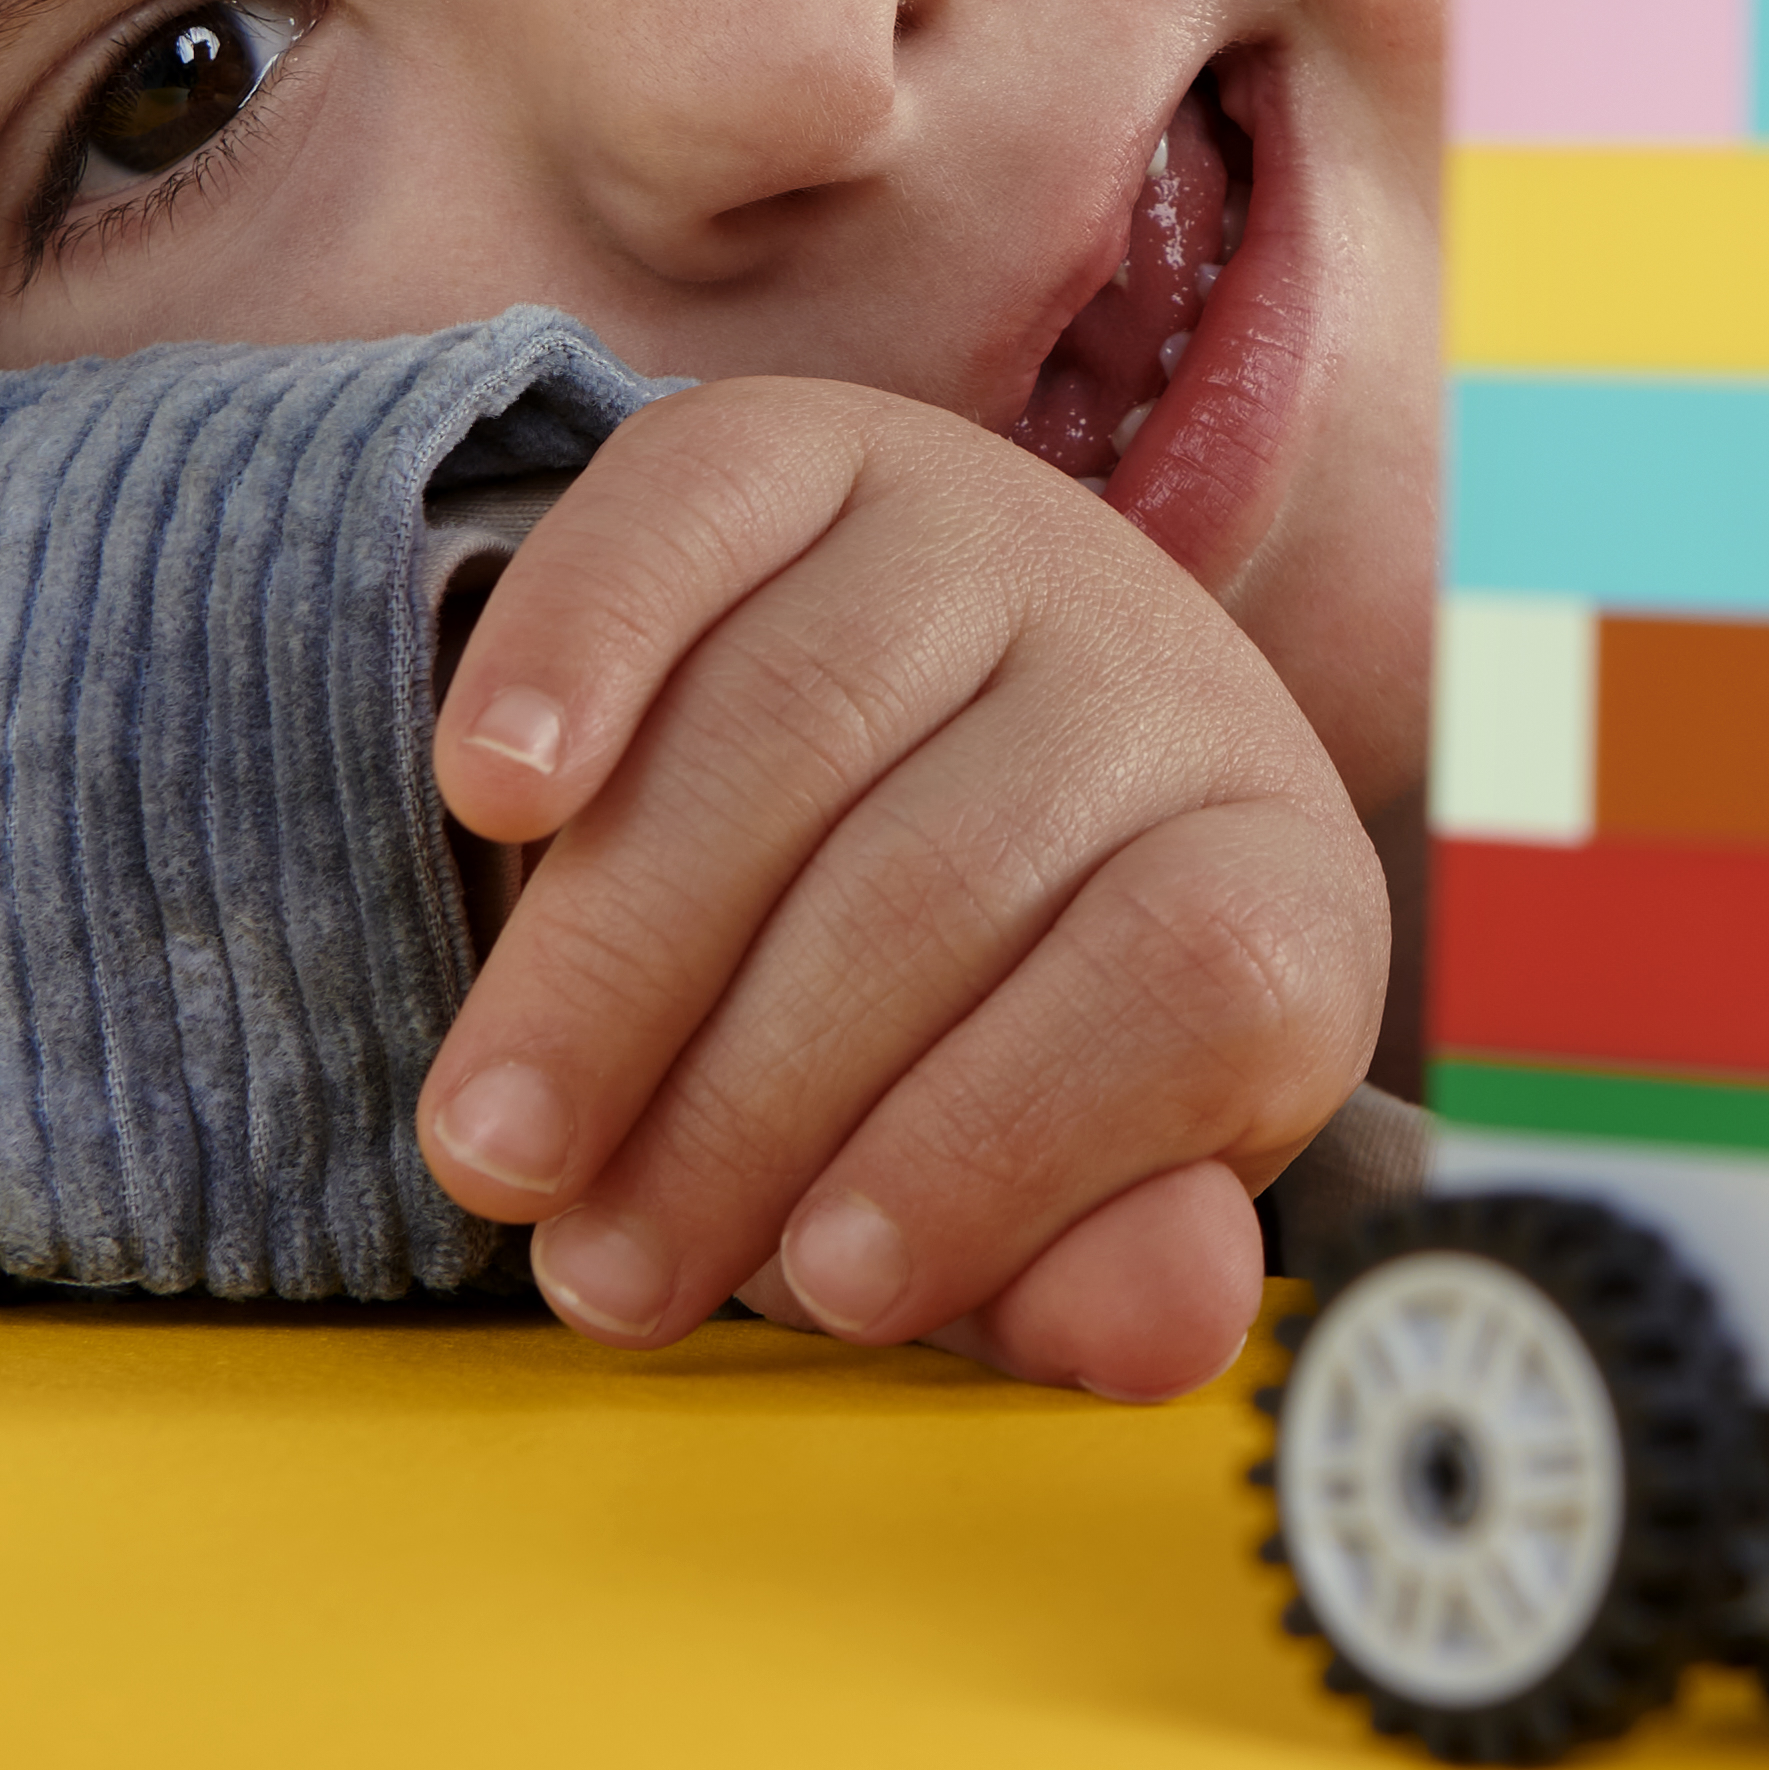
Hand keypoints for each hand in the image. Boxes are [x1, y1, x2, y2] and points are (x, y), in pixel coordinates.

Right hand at [415, 378, 1385, 1398]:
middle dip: (744, 1104)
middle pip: (948, 877)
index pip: (1193, 982)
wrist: (910, 775)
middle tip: (596, 1270)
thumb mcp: (1057, 1196)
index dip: (1005, 1143)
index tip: (830, 1287)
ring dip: (614, 959)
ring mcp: (985, 533)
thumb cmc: (981, 1040)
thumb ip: (1100, 1269)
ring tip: (501, 1145)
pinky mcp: (809, 444)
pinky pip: (684, 520)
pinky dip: (573, 655)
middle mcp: (1161, 679)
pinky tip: (493, 795)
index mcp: (1275, 880)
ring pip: (792, 728)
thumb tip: (1157, 1325)